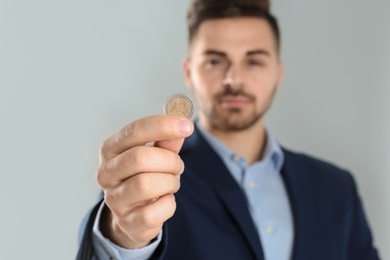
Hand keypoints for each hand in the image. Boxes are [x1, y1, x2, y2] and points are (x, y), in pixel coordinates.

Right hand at [96, 115, 193, 248]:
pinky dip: (168, 205)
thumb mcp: (155, 154)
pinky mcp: (126, 221)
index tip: (187, 126)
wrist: (133, 214)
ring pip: (146, 184)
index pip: (134, 131)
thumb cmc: (145, 175)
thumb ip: (167, 141)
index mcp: (110, 149)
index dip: (162, 126)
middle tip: (178, 166)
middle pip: (140, 157)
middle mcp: (106, 173)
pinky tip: (165, 201)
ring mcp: (113, 199)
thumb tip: (181, 125)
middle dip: (169, 160)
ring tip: (172, 183)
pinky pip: (154, 211)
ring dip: (170, 182)